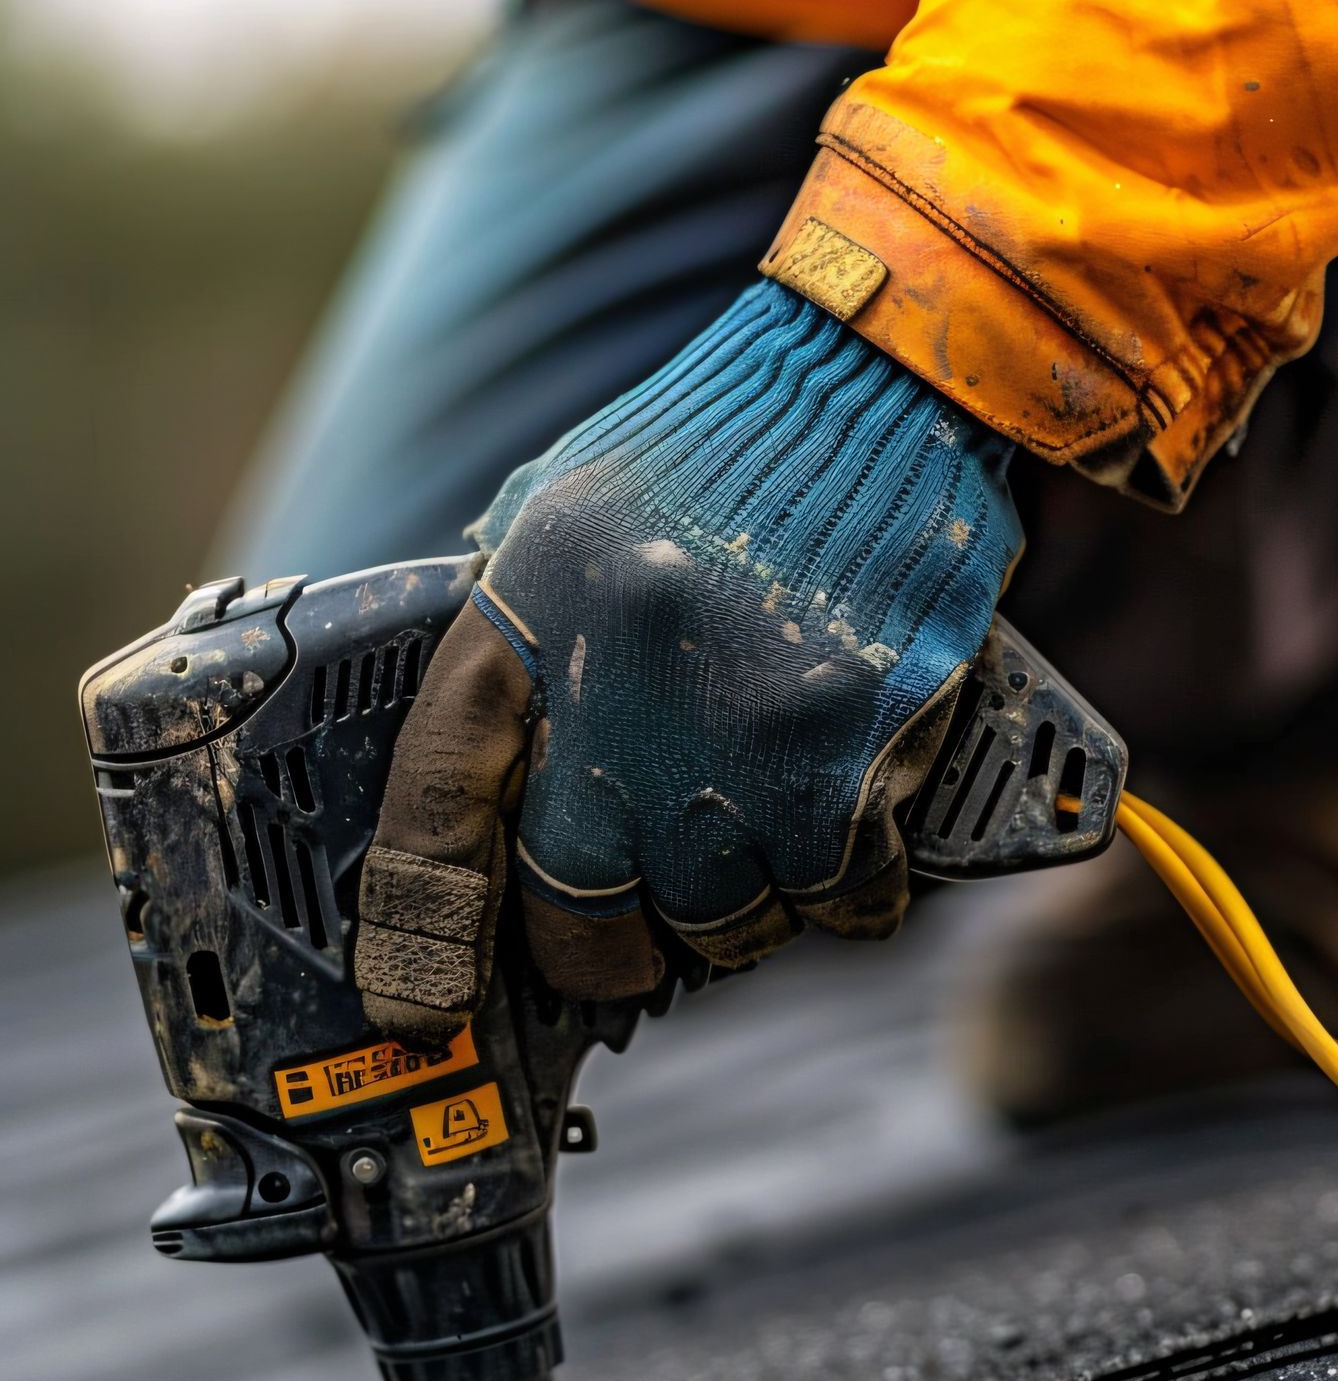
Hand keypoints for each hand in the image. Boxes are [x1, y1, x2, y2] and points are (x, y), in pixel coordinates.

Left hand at [354, 282, 1022, 1043]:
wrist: (875, 377)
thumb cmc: (719, 451)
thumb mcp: (565, 520)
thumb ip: (523, 651)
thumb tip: (494, 798)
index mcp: (526, 622)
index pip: (439, 808)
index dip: (421, 927)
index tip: (419, 1004)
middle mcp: (621, 695)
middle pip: (585, 912)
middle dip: (609, 951)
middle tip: (636, 940)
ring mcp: (742, 737)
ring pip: (724, 923)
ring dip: (741, 913)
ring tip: (763, 841)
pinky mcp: (855, 759)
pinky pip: (845, 900)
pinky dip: (851, 893)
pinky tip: (853, 833)